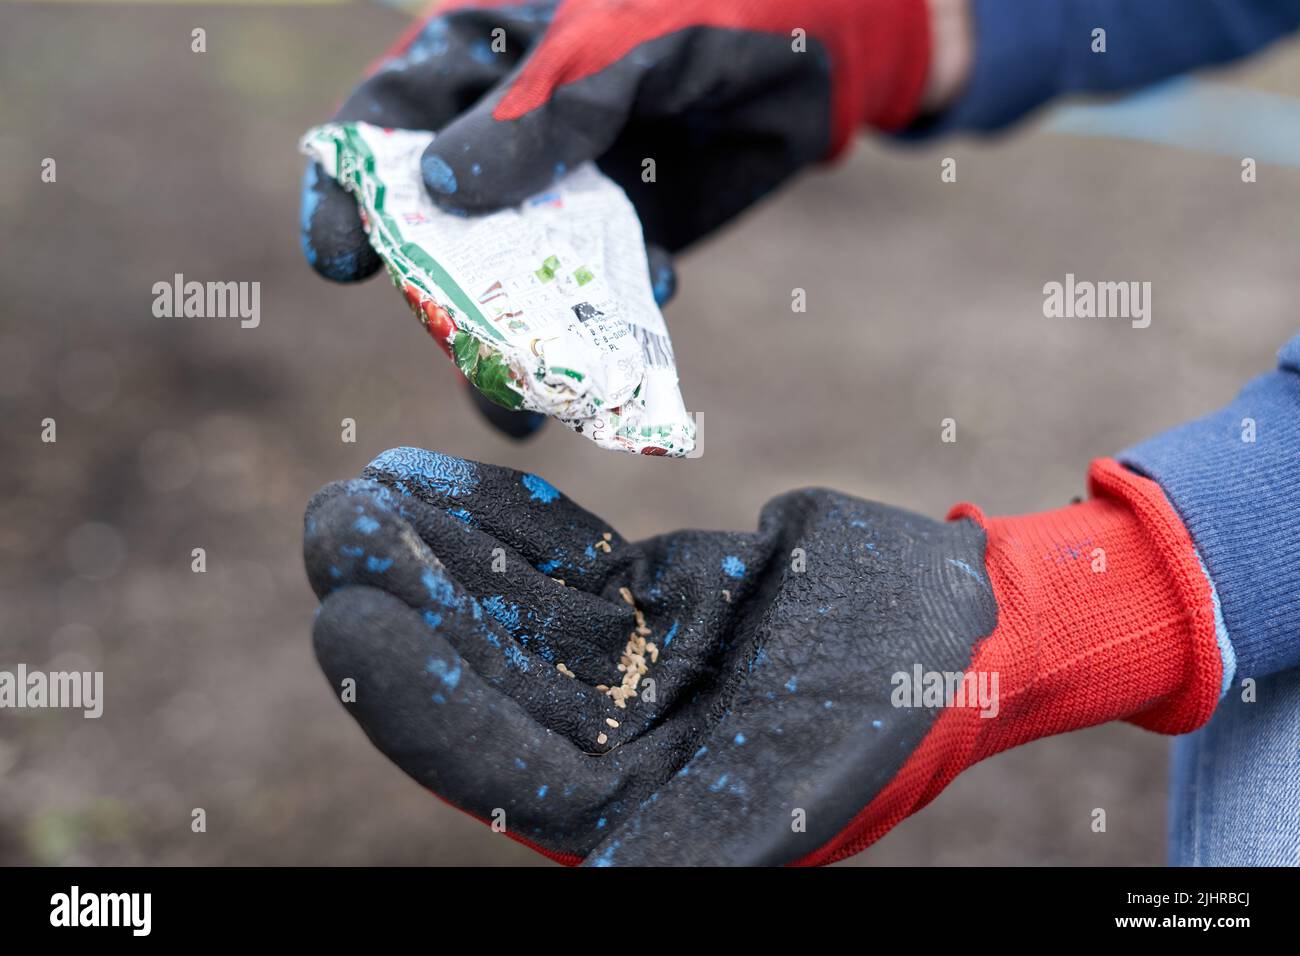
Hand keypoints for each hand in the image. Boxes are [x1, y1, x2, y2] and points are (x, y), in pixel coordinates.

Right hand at [300, 0, 938, 438]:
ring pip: (513, 280)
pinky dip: (597, 341)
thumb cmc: (709, 10)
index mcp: (484, 59)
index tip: (338, 258)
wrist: (820, 55)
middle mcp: (508, 138)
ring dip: (514, 344)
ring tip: (522, 406)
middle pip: (440, 224)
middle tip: (455, 344)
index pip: (386, 121)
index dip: (347, 188)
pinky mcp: (621, 243)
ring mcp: (564, 196)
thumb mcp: (619, 42)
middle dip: (441, 292)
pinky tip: (616, 369)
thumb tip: (439, 188)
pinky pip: (592, 303)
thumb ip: (540, 110)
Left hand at [303, 448, 1218, 863]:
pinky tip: (439, 485)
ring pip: (515, 609)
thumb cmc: (897, 711)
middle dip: (410, 602)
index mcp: (640, 813)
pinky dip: (505, 524)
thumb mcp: (802, 786)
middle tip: (333, 525)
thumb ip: (697, 845)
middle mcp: (622, 748)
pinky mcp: (653, 605)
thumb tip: (601, 881)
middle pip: (492, 674)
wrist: (964, 624)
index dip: (421, 696)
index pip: (503, 763)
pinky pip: (563, 563)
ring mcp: (632, 671)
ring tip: (365, 490)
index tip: (344, 618)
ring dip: (441, 552)